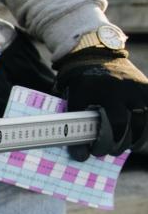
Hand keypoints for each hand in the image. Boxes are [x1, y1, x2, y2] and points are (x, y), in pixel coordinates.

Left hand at [54, 46, 147, 160]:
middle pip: (130, 123)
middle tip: (113, 151)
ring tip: (129, 147)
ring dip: (139, 137)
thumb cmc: (81, 83)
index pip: (112, 122)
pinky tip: (141, 134)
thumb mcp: (73, 98)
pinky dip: (147, 123)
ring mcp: (137, 87)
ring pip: (145, 117)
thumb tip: (80, 157)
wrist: (95, 55)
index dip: (106, 141)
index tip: (95, 152)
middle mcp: (123, 89)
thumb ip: (74, 124)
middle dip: (122, 142)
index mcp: (103, 92)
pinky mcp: (145, 86)